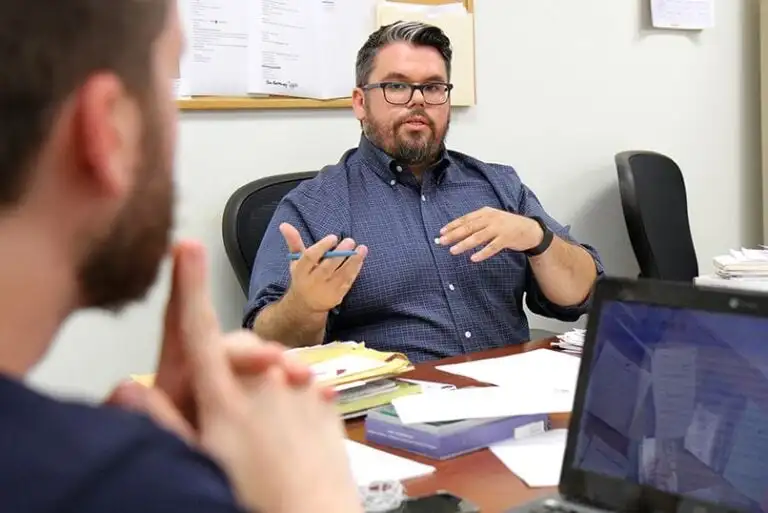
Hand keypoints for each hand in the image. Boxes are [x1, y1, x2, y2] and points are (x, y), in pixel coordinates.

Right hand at [117, 242, 360, 512]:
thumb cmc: (256, 500)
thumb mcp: (198, 463)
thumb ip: (163, 421)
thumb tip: (128, 386)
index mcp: (223, 399)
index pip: (199, 330)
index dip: (189, 286)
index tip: (186, 246)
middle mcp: (262, 383)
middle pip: (236, 344)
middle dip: (229, 356)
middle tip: (226, 402)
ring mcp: (298, 388)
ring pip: (270, 361)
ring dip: (261, 378)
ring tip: (262, 428)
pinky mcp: (324, 397)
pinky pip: (299, 379)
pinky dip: (290, 393)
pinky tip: (288, 427)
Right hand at [280, 223, 367, 312]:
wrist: (304, 306)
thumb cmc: (302, 277)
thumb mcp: (296, 261)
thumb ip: (294, 242)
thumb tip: (284, 225)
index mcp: (300, 271)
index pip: (310, 258)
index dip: (322, 247)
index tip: (333, 237)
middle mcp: (312, 282)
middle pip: (327, 267)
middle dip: (340, 253)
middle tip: (350, 240)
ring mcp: (325, 291)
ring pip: (341, 275)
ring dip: (353, 261)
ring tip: (362, 248)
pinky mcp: (336, 297)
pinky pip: (347, 282)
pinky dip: (355, 271)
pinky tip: (361, 259)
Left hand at [439, 207, 543, 261]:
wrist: (530, 229)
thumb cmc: (507, 225)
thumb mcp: (492, 219)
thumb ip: (478, 222)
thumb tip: (458, 231)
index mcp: (486, 212)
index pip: (465, 219)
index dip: (452, 225)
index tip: (441, 232)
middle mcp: (491, 218)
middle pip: (469, 227)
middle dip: (454, 235)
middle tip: (442, 242)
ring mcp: (499, 228)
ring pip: (478, 237)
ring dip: (464, 244)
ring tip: (453, 251)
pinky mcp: (506, 239)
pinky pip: (492, 248)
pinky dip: (482, 253)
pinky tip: (473, 258)